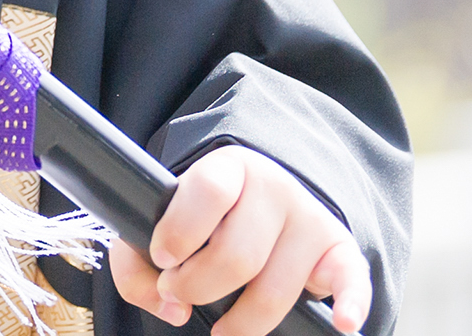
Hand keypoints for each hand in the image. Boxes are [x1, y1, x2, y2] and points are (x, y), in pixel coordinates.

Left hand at [108, 146, 368, 334]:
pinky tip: (342, 325)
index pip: (208, 191)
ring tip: (221, 327)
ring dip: (241, 322)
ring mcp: (311, 220)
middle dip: (199, 287)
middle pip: (238, 254)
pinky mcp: (341, 252)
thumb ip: (136, 265)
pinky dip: (350, 305)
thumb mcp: (157, 225)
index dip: (179, 231)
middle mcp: (275, 189)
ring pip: (275, 289)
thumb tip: (171, 308)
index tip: (163, 258)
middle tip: (181, 294)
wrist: (260, 200)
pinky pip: (352, 280)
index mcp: (227, 168)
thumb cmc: (200, 220)